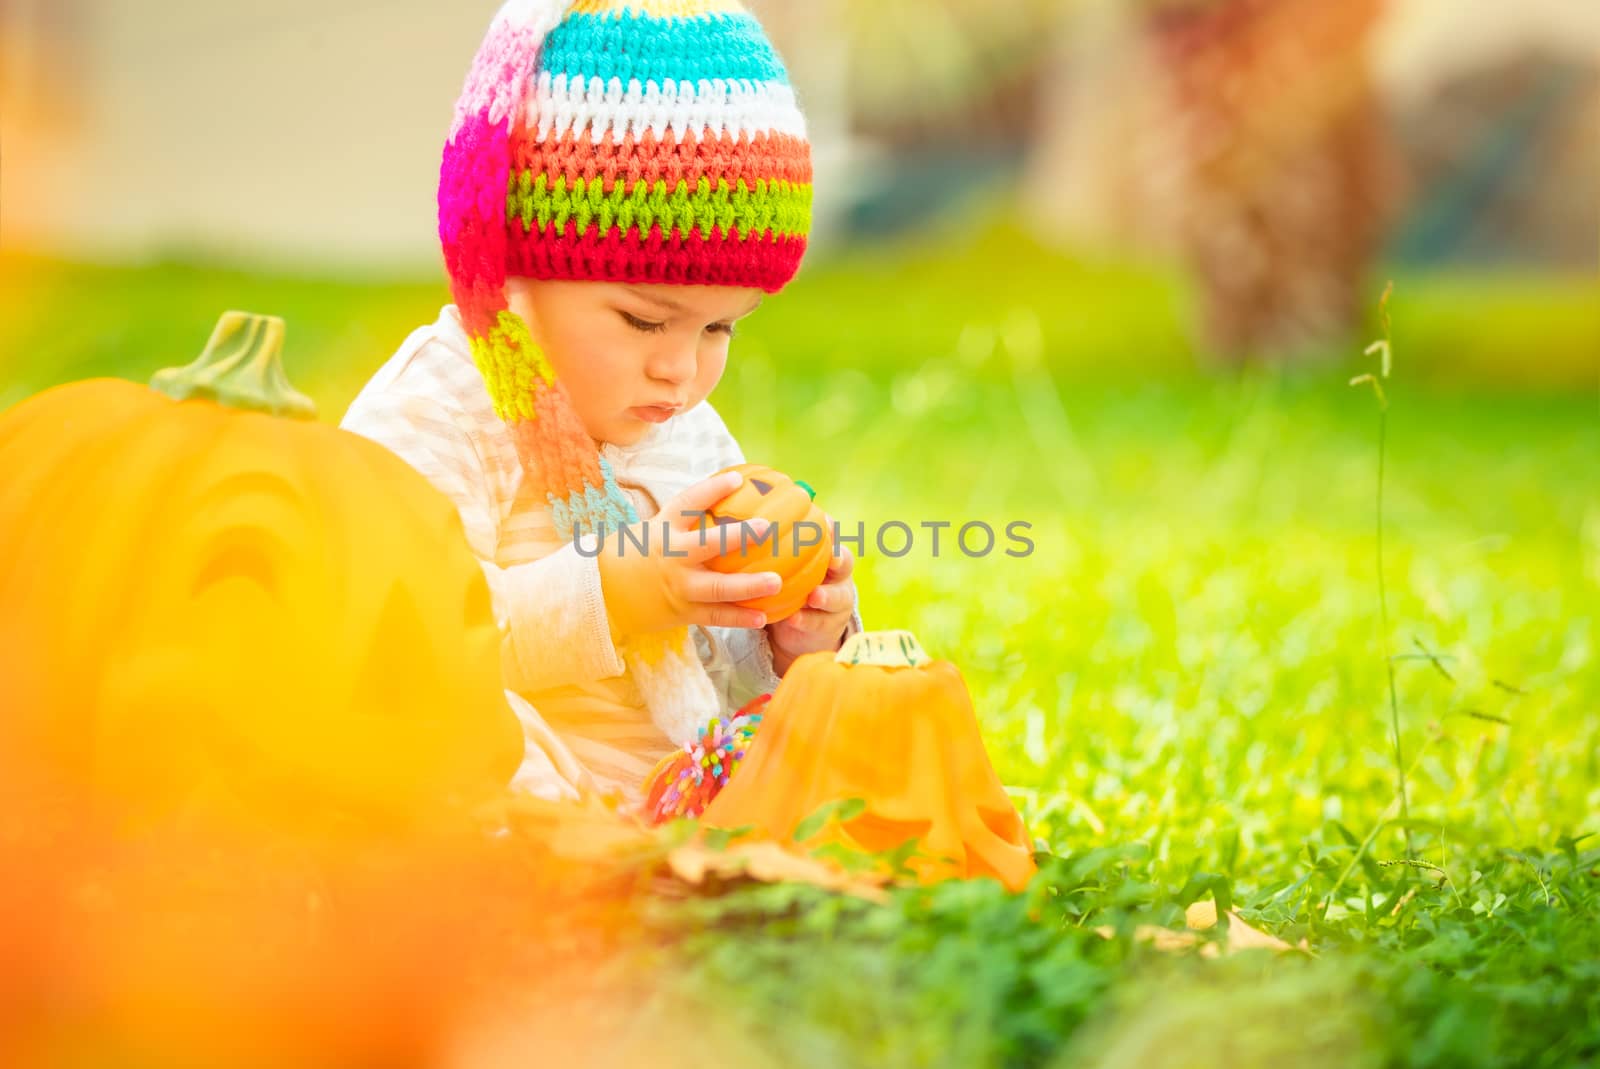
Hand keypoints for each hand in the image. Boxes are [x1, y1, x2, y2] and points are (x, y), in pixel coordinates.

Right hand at [596, 470, 779, 638]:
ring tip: (776, 583)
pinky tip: (762, 617)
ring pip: (717, 588)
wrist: (606, 593)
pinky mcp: (683, 611)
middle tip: (766, 529)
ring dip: (748, 586)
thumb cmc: (640, 555)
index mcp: (665, 529)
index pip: (689, 503)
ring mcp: (679, 586)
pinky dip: (739, 617)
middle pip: (708, 545)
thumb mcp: (656, 529)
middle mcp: (673, 556)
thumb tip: (730, 496)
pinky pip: (715, 616)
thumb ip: (687, 518)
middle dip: (738, 536)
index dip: (713, 490)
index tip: (737, 480)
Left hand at [767, 534, 856, 675]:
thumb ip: (769, 545)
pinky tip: (793, 618)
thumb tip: (740, 519)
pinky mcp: (828, 626)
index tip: (823, 522)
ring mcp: (837, 602)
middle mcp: (837, 575)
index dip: (831, 529)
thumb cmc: (787, 582)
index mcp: (827, 554)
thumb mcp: (782, 563)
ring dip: (826, 596)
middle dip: (839, 559)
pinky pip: (817, 622)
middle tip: (831, 558)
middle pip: (845, 564)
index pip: (832, 537)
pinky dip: (805, 620)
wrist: (798, 623)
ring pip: (837, 597)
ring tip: (814, 597)